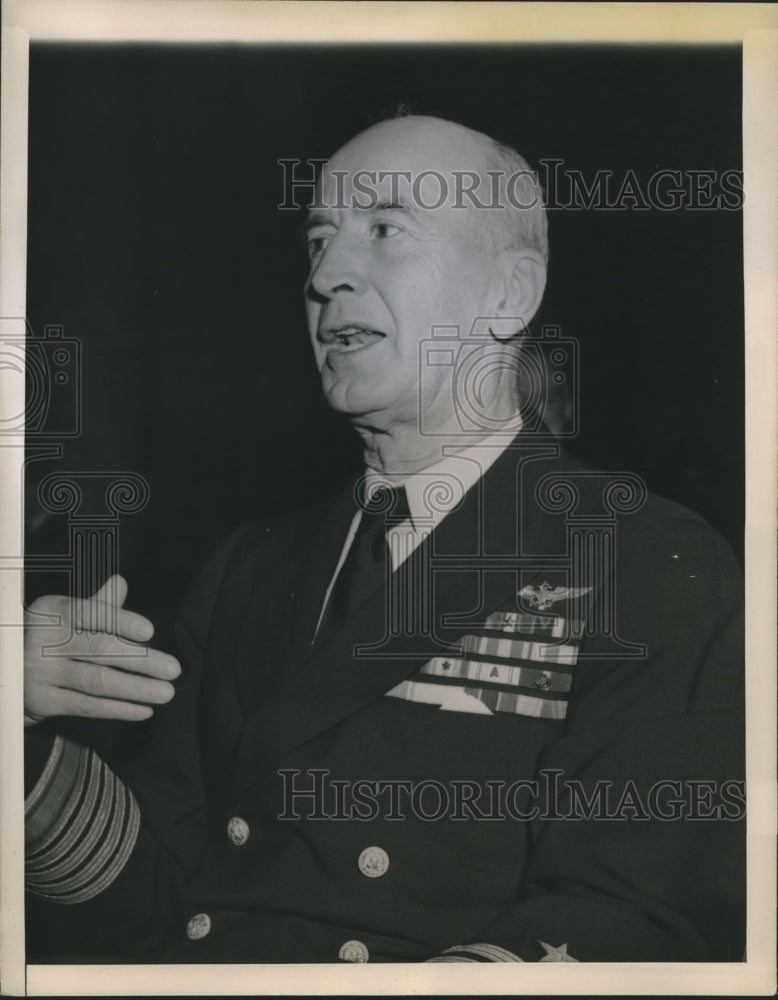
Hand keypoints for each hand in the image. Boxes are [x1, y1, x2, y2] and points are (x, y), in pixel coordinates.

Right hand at [24, 575, 180, 725]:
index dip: (121, 621)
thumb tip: (121, 583)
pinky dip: (118, 709)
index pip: (91, 614)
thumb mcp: (65, 614)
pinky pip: (87, 706)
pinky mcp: (43, 701)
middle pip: (99, 650)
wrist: (7, 668)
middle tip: (173, 669)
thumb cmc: (47, 636)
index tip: (149, 631)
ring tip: (166, 692)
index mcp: (54, 612)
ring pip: (96, 681)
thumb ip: (97, 605)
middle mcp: (45, 641)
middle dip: (141, 660)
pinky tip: (143, 709)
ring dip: (136, 689)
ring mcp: (42, 673)